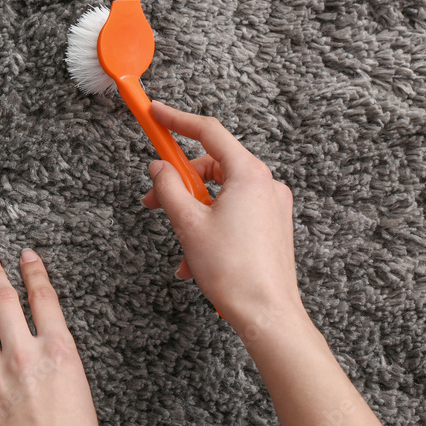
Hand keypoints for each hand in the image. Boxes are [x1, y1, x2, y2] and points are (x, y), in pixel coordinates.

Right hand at [140, 100, 303, 327]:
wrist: (266, 312)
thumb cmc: (232, 270)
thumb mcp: (187, 223)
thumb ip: (168, 188)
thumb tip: (159, 168)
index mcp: (249, 174)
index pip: (208, 132)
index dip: (177, 120)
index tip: (156, 113)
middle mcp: (266, 184)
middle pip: (213, 166)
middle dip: (180, 184)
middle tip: (152, 201)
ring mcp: (272, 206)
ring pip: (220, 195)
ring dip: (193, 215)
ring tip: (180, 248)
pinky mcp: (273, 227)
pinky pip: (234, 215)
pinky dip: (211, 228)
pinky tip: (196, 260)